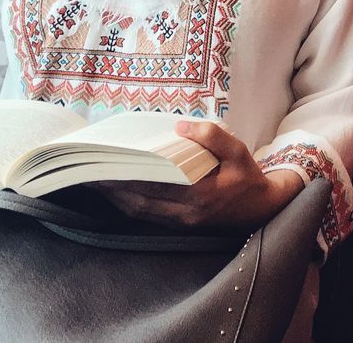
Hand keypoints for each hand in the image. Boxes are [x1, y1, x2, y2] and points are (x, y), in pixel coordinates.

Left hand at [98, 120, 303, 229]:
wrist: (262, 208)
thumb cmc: (247, 176)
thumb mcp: (238, 150)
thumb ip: (213, 136)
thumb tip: (180, 127)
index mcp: (200, 194)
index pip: (153, 185)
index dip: (126, 176)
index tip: (106, 163)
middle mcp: (186, 213)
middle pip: (139, 202)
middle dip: (113, 189)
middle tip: (90, 173)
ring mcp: (182, 222)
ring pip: (140, 212)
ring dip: (117, 199)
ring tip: (97, 182)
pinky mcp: (181, 226)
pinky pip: (148, 217)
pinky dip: (130, 205)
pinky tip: (118, 193)